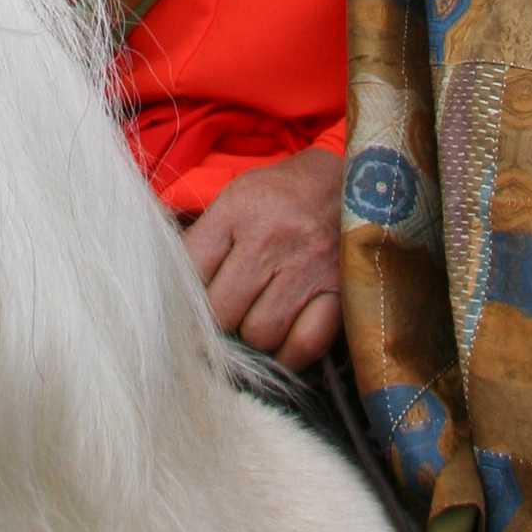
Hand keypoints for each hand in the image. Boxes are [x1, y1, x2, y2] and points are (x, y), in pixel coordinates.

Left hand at [183, 144, 342, 371]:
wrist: (361, 178)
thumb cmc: (287, 194)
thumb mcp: (239, 195)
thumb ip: (205, 238)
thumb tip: (170, 290)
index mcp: (239, 208)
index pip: (191, 270)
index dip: (182, 297)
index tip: (186, 308)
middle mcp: (272, 238)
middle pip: (222, 311)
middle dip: (220, 320)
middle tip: (228, 314)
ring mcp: (308, 268)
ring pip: (260, 334)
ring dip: (255, 336)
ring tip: (259, 319)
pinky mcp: (340, 292)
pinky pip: (304, 345)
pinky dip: (290, 354)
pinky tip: (285, 341)